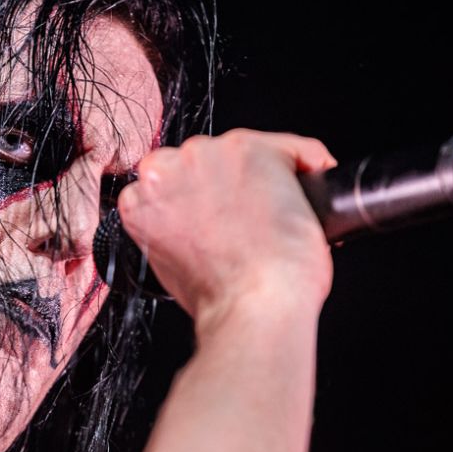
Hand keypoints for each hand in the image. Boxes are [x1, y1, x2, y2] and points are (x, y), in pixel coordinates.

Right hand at [117, 128, 337, 322]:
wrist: (251, 302)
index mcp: (140, 197)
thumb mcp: (171, 262)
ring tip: (278, 215)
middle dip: (229, 183)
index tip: (221, 215)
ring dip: (265, 175)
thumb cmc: (217, 295)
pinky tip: (313, 197)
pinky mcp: (256, 150)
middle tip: (250, 219)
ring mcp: (210, 154)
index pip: (173, 181)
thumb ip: (173, 227)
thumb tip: (200, 220)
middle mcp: (168, 167)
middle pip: (205, 161)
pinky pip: (294, 150)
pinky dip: (311, 166)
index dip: (202, 199)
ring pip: (246, 152)